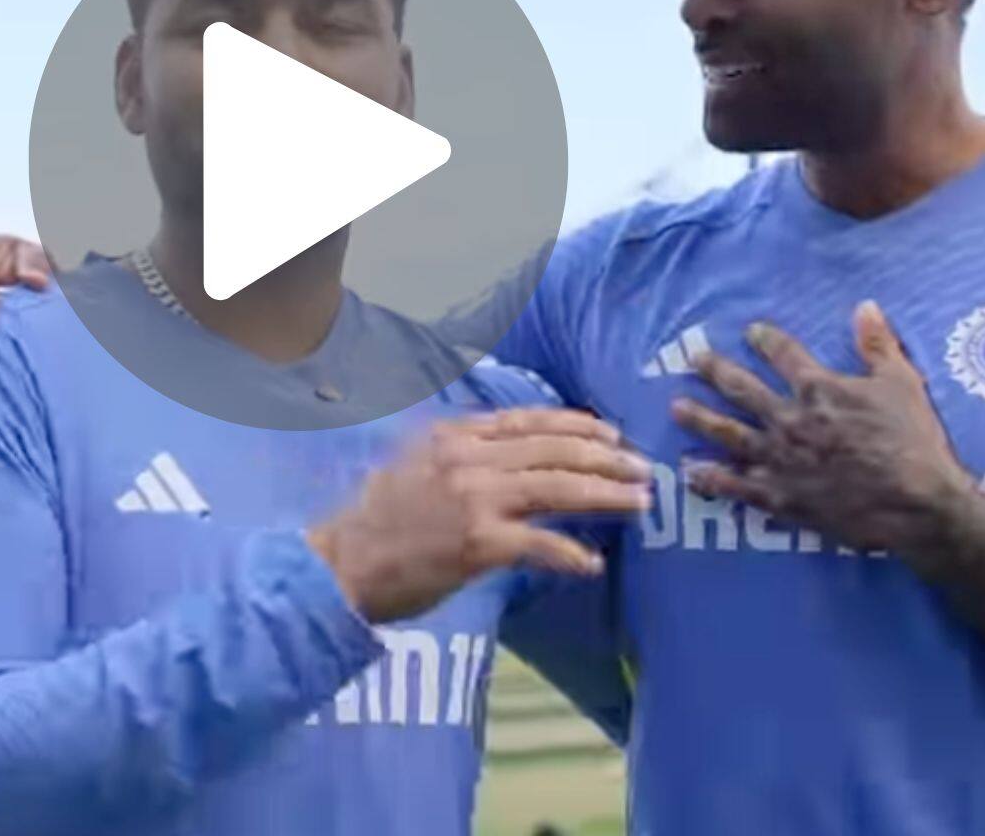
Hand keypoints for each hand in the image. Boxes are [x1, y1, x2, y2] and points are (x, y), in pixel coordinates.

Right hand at [306, 408, 652, 623]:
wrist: (339, 563)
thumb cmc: (373, 523)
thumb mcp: (413, 465)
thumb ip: (459, 453)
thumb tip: (505, 457)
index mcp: (454, 434)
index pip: (530, 420)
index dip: (578, 424)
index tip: (612, 433)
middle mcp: (469, 457)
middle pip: (555, 448)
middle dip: (608, 456)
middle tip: (645, 468)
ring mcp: (476, 498)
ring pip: (559, 486)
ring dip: (607, 493)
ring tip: (640, 501)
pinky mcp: (480, 542)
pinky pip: (542, 543)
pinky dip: (571, 552)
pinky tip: (592, 563)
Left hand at [670, 301, 974, 558]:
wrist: (916, 503)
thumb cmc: (913, 441)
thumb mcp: (902, 383)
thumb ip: (878, 344)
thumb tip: (865, 305)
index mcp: (817, 388)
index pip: (782, 354)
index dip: (764, 339)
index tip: (751, 331)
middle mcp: (788, 418)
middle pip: (741, 389)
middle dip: (715, 371)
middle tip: (692, 359)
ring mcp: (778, 458)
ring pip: (728, 434)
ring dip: (700, 419)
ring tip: (675, 407)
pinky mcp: (778, 496)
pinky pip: (735, 486)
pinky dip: (710, 479)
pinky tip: (690, 472)